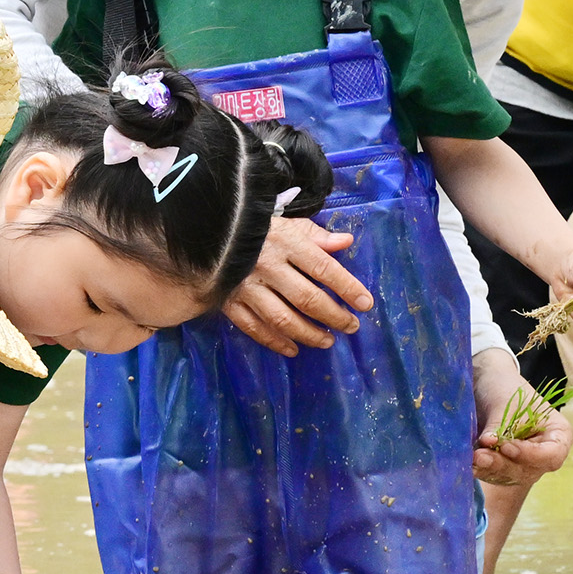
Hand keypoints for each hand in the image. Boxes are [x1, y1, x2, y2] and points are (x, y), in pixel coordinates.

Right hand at [220, 217, 368, 354]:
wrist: (206, 233)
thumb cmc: (255, 228)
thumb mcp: (288, 224)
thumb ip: (317, 235)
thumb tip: (346, 242)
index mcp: (286, 244)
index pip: (324, 269)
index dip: (348, 288)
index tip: (366, 304)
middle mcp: (267, 267)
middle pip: (307, 298)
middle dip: (334, 316)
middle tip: (350, 327)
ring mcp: (246, 287)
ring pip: (282, 318)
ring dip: (308, 334)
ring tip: (327, 341)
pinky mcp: (228, 302)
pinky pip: (253, 327)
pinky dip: (274, 342)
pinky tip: (292, 349)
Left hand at [474, 348, 572, 486]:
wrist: (487, 386)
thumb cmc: (505, 389)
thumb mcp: (506, 403)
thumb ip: (500, 425)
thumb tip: (489, 442)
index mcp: (558, 435)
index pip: (551, 455)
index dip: (530, 455)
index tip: (507, 446)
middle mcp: (544, 453)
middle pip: (529, 470)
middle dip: (503, 464)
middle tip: (480, 456)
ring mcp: (524, 462)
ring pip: (509, 476)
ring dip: (489, 470)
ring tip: (472, 459)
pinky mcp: (503, 466)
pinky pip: (494, 475)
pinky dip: (481, 471)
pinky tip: (468, 465)